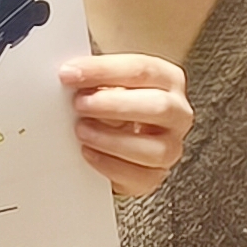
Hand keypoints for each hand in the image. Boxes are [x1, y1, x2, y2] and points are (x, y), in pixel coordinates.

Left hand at [59, 54, 192, 196]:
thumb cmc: (114, 105)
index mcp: (167, 80)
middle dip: (113, 104)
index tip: (70, 73)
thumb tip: (69, 75)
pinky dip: (109, 165)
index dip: (104, 70)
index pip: (142, 70)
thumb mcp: (107, 84)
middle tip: (79, 103)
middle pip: (158, 106)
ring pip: (154, 147)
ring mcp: (170, 146)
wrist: (116, 143)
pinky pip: (139, 176)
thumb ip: (94, 79)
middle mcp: (176, 113)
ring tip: (82, 130)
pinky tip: (88, 152)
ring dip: (111, 139)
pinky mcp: (154, 175)